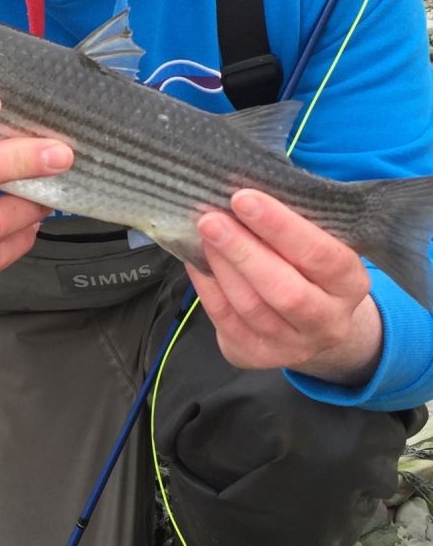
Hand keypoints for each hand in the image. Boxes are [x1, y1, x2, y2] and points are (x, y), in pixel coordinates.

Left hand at [186, 188, 382, 385]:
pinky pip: (226, 321)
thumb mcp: (320, 243)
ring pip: (251, 307)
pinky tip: (197, 261)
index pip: (319, 254)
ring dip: (221, 266)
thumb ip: (294, 222)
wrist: (315, 325)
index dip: (280, 227)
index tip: (243, 198)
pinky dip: (207, 288)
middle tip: (211, 219)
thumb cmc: (311, 267)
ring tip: (203, 233)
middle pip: (284, 290)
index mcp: (350, 284)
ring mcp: (293, 345)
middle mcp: (328, 321)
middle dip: (243, 251)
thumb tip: (244, 189)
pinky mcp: (257, 356)